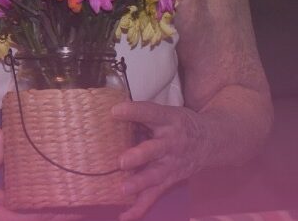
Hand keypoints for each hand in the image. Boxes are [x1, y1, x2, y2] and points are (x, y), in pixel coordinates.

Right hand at [0, 131, 77, 220]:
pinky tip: (50, 195)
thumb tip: (4, 137)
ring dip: (44, 211)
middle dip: (50, 216)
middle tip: (77, 208)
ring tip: (71, 203)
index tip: (64, 211)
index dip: (42, 217)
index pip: (17, 220)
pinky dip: (33, 202)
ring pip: (22, 215)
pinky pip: (17, 206)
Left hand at [111, 100, 208, 220]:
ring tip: (123, 190)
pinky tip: (125, 216)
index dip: (134, 111)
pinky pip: (154, 195)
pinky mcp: (170, 180)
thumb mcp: (166, 112)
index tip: (115, 110)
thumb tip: (109, 111)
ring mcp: (171, 164)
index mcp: (169, 120)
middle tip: (121, 161)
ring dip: (139, 183)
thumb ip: (142, 115)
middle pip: (154, 150)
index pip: (151, 113)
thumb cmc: (179, 123)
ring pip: (155, 175)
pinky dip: (140, 207)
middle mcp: (171, 143)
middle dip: (138, 157)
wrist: (212, 141)